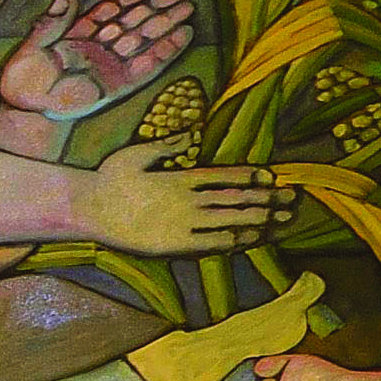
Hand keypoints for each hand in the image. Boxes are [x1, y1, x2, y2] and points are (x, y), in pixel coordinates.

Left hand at [0, 0, 201, 124]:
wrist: (29, 111)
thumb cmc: (25, 80)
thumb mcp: (34, 46)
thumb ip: (53, 22)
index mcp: (79, 36)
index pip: (108, 14)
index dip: (126, 2)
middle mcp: (99, 48)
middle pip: (131, 24)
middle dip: (154, 10)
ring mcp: (111, 65)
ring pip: (142, 41)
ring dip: (165, 26)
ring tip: (187, 10)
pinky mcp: (120, 83)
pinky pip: (146, 66)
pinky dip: (164, 52)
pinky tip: (182, 36)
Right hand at [74, 158, 286, 255]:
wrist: (88, 210)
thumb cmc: (108, 179)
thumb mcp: (136, 153)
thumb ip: (167, 145)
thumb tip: (192, 135)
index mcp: (181, 178)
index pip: (226, 176)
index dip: (252, 177)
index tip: (273, 177)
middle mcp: (188, 201)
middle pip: (236, 199)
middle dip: (267, 200)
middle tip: (292, 200)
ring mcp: (183, 224)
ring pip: (231, 221)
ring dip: (260, 220)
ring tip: (282, 220)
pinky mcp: (175, 244)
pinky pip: (213, 243)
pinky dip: (236, 240)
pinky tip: (254, 238)